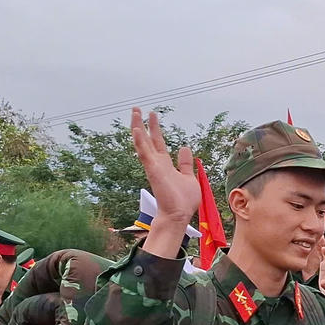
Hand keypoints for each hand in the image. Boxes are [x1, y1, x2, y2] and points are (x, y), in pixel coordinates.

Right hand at [129, 108, 198, 225]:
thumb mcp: (188, 177)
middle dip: (142, 123)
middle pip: (147, 139)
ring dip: (138, 127)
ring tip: (135, 112)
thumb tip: (184, 148)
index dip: (154, 128)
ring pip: (142, 143)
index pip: (158, 142)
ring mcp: (153, 167)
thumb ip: (185, 163)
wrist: (179, 215)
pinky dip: (140, 142)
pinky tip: (136, 129)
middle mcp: (157, 163)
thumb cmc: (183, 200)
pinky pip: (144, 154)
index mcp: (165, 164)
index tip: (152, 115)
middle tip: (137, 109)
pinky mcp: (153, 171)